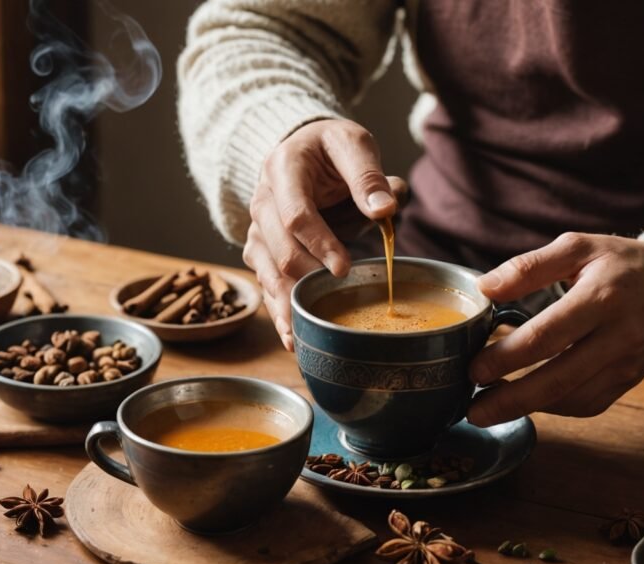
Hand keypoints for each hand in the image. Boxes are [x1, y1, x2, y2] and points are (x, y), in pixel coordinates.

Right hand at [243, 119, 399, 349]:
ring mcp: (257, 228)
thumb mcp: (353, 144)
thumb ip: (369, 176)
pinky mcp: (260, 249)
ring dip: (286, 304)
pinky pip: (265, 283)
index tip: (344, 267)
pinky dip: (278, 311)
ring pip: (266, 272)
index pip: (295, 214)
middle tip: (335, 298)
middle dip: (306, 277)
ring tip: (303, 336)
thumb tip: (386, 208)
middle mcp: (261, 200)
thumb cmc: (331, 149)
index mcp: (283, 169)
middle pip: (278, 248)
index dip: (319, 243)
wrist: (302, 149)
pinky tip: (292, 337)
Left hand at [466, 233, 643, 425]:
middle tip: (473, 409)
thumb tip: (483, 288)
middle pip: (559, 379)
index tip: (474, 368)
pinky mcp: (629, 382)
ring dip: (528, 408)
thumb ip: (529, 266)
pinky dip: (553, 408)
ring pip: (572, 399)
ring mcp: (627, 364)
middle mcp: (619, 336)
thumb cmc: (622, 264)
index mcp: (603, 297)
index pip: (548, 335)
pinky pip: (587, 404)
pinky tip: (525, 401)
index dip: (507, 356)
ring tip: (488, 406)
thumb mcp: (579, 247)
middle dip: (511, 399)